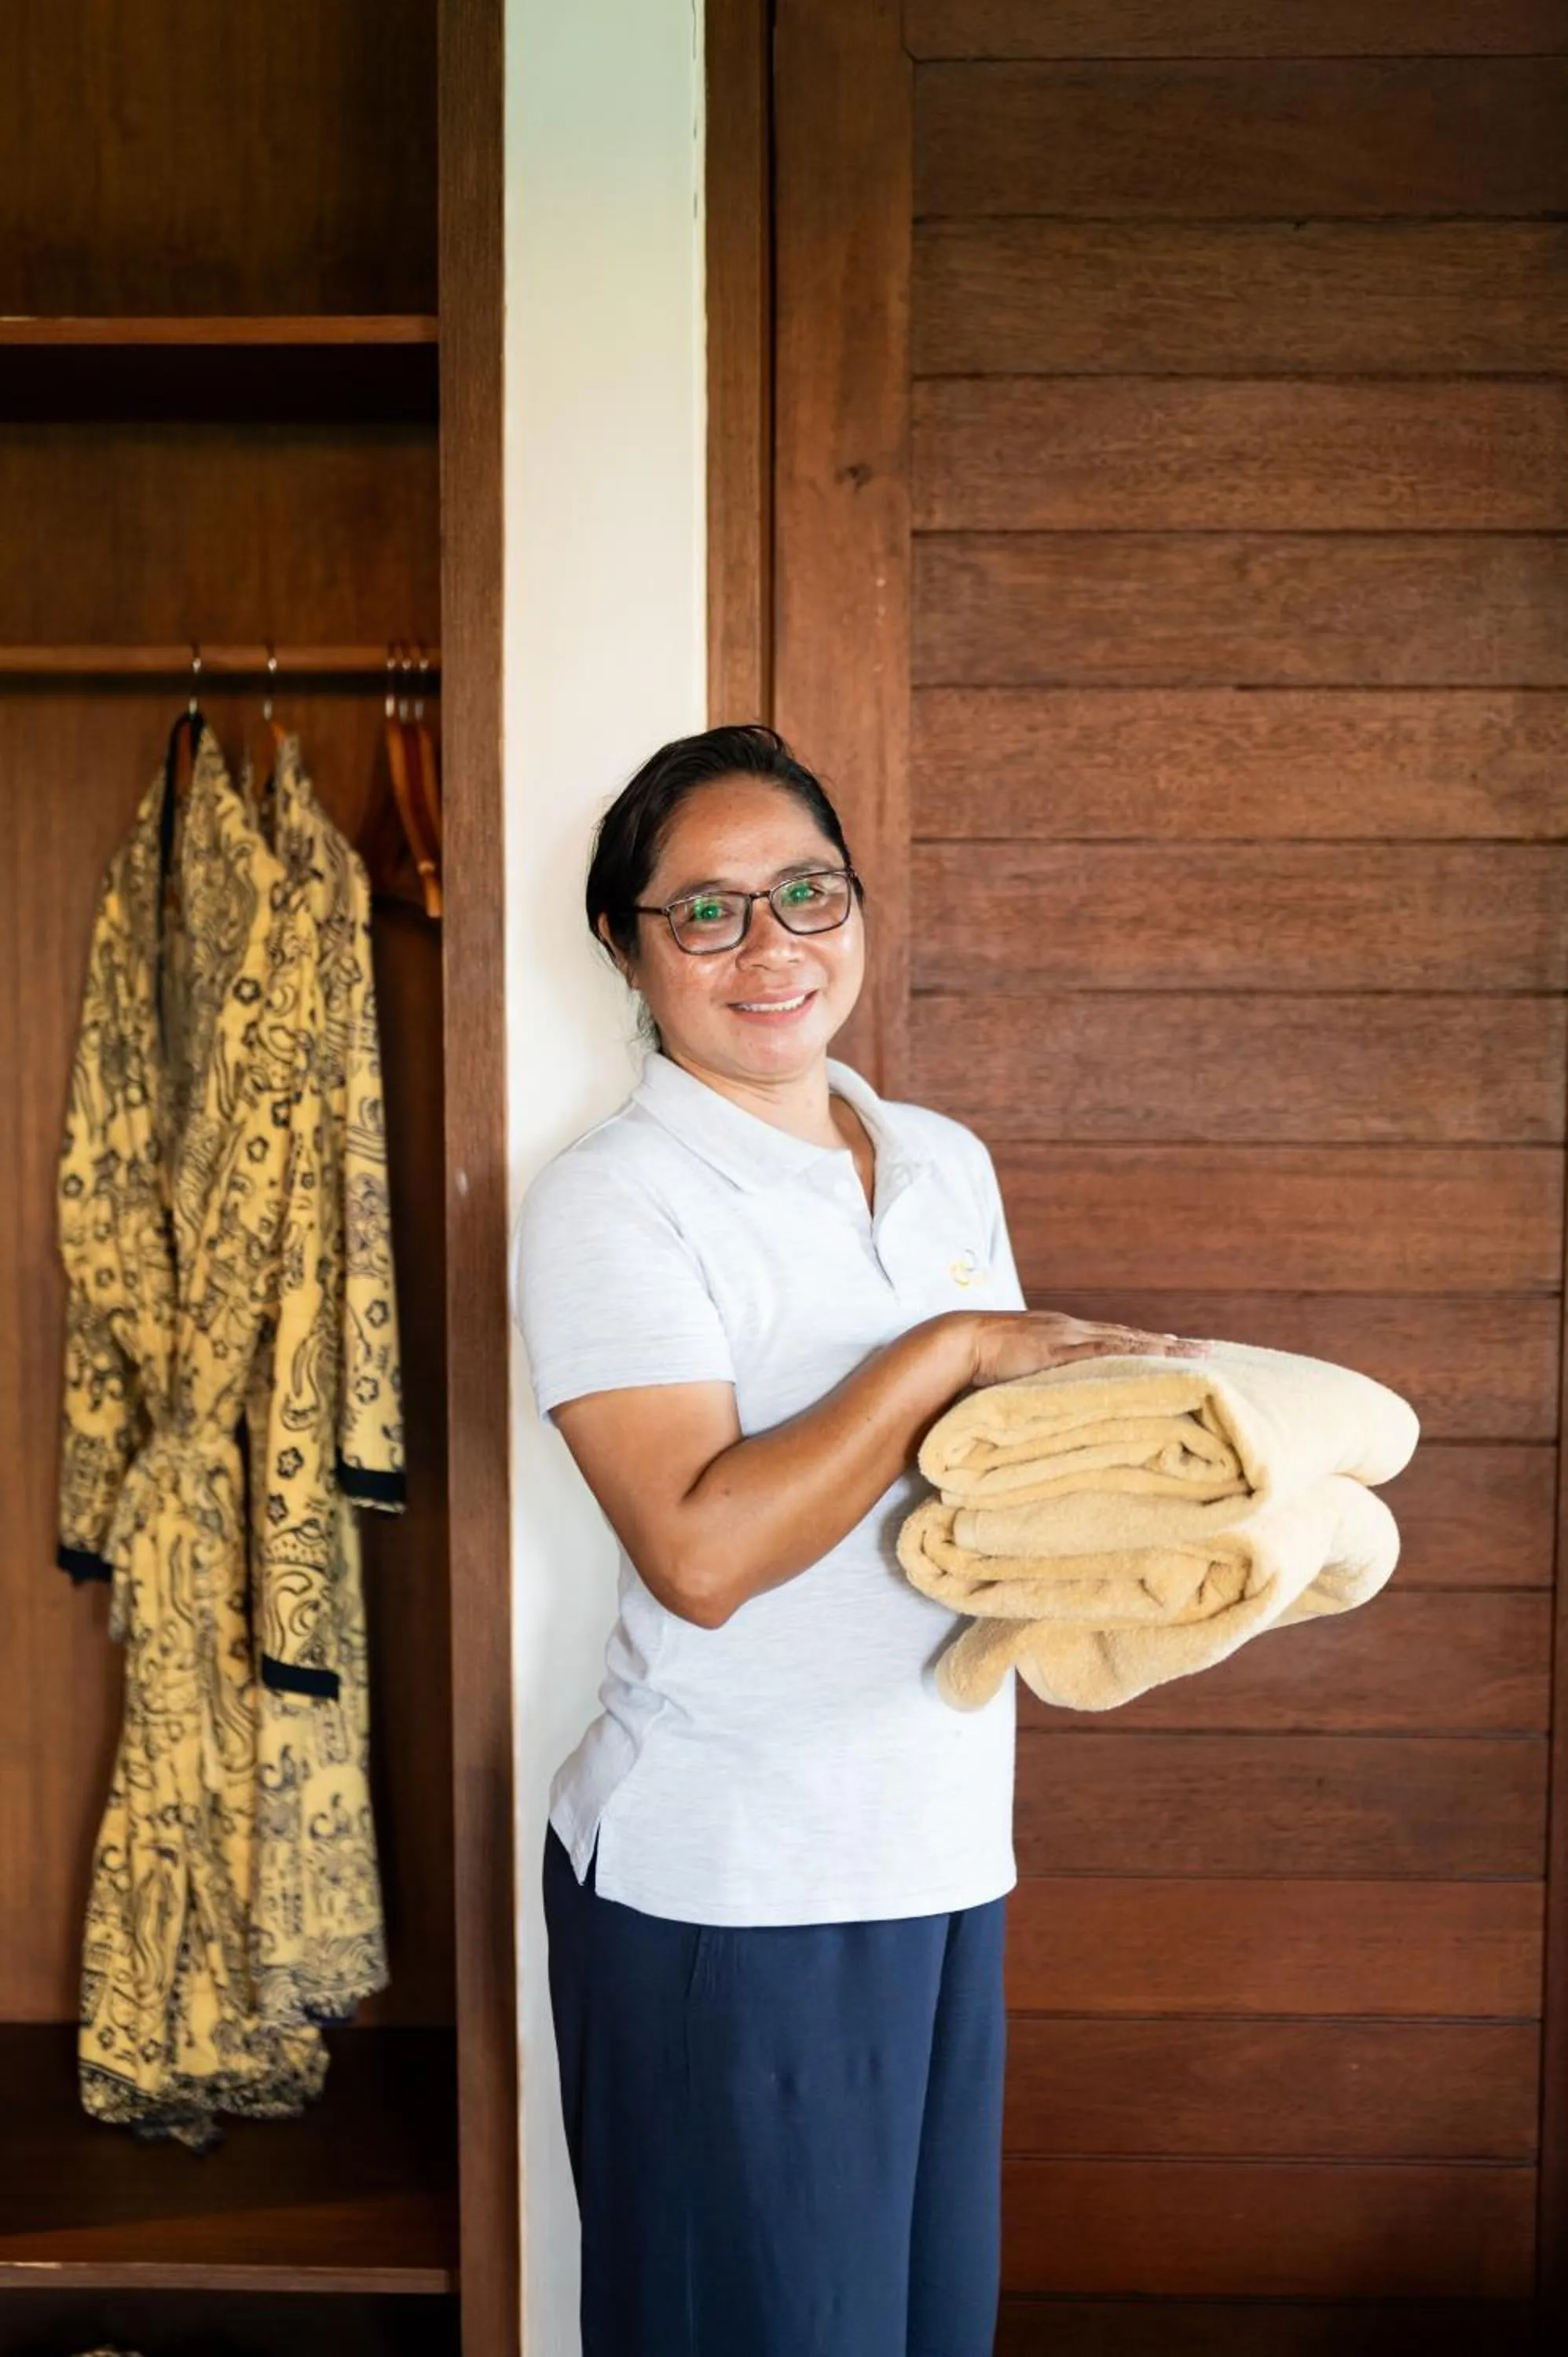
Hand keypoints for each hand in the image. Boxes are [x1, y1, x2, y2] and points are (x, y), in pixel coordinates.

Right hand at [967, 1311, 1209, 1389]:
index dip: (1150, 1344)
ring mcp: (1069, 1337)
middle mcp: (1075, 1330)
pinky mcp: (1059, 1349)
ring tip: (1197, 1353)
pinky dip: (1133, 1352)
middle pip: (1133, 1337)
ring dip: (1164, 1347)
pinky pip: (1103, 1350)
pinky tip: (1158, 1355)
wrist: (960, 1343)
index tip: (1180, 1348)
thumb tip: (1063, 1403)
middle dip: (1171, 1344)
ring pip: (1128, 1340)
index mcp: (1068, 1336)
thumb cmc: (985, 1362)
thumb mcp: (1024, 1371)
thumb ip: (1047, 1381)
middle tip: (1208, 1349)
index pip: (1118, 1339)